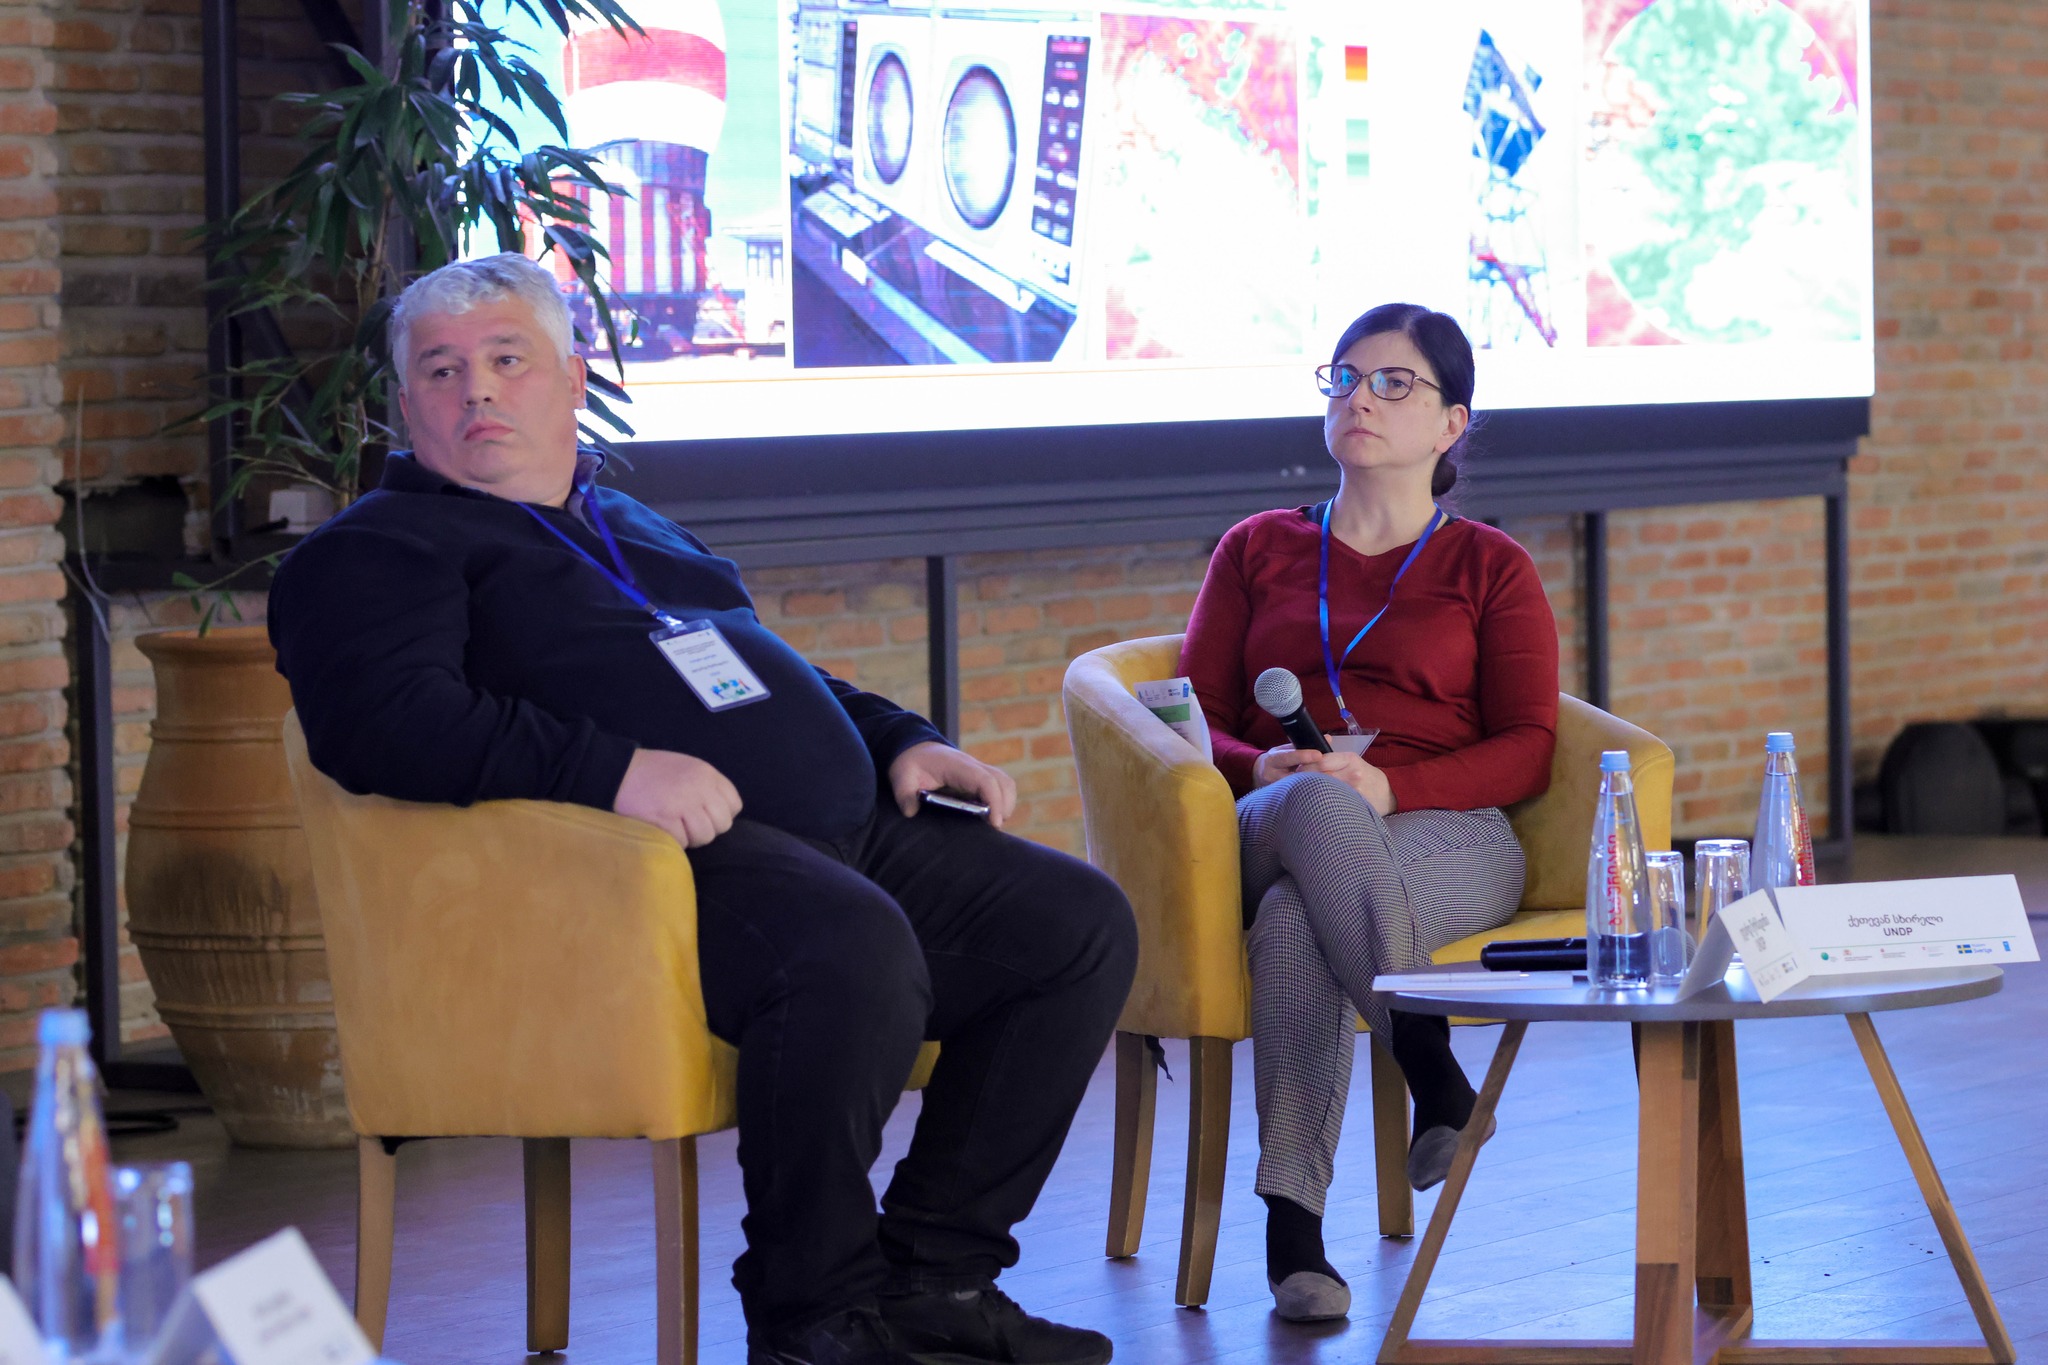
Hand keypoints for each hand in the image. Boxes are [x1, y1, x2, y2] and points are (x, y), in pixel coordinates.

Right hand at [613, 748, 742, 847]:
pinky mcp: (665, 820)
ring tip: (673, 825)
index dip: (720, 814)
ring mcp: (683, 805)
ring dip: (689, 837)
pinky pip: (682, 843)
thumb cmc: (652, 773)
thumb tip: (723, 813)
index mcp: (707, 774)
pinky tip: (661, 828)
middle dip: (706, 828)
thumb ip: (707, 787)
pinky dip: (672, 841)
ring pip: (704, 837)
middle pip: (722, 825)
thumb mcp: (687, 768)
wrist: (617, 772)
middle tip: (685, 823)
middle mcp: (700, 788)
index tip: (703, 814)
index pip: (734, 805)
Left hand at [889, 740, 1017, 828]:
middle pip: (1003, 782)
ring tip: (993, 823)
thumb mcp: (902, 777)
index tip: (994, 823)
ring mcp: (978, 771)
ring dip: (1006, 803)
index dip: (994, 801)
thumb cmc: (911, 763)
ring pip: (1005, 783)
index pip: (985, 781)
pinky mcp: (978, 778)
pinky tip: (989, 817)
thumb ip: (904, 794)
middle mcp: (973, 766)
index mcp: (958, 766)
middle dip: (1004, 806)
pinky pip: (1000, 787)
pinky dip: (1001, 801)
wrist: (914, 749)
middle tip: (993, 828)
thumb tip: (911, 812)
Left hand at [1253, 744, 1396, 814]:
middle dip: (1304, 779)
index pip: (1320, 761)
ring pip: (1324, 790)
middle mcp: (1352, 774)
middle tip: (1294, 783)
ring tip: (1301, 793)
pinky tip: (1314, 803)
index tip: (1296, 770)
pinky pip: (1332, 802)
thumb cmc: (1366, 776)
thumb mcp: (1353, 761)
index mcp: (1349, 759)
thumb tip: (1310, 756)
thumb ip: (1332, 758)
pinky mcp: (1354, 804)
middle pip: (1319, 776)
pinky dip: (1320, 802)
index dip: (1305, 766)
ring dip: (1310, 791)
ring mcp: (1353, 790)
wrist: (1386, 793)